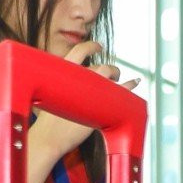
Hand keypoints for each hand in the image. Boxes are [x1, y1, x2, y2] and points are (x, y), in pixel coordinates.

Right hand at [27, 41, 128, 167]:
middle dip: (111, 68)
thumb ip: (64, 83)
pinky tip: (134, 83)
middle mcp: (79, 77)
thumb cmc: (48, 119)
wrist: (49, 136)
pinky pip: (120, 91)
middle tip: (114, 73)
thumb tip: (75, 78)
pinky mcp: (101, 105)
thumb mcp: (52, 94)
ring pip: (110, 76)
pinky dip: (129, 86)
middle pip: (101, 66)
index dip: (91, 46)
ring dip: (117, 76)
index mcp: (64, 72)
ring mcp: (91, 90)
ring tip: (119, 82)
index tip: (99, 46)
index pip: (79, 51)